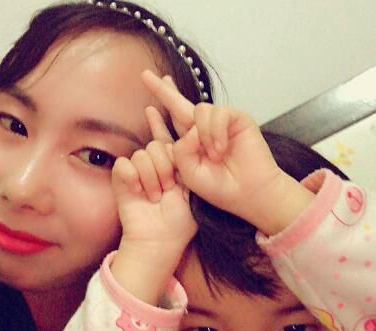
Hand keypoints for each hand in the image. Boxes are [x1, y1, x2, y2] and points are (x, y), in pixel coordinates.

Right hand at [110, 112, 195, 304]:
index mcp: (172, 165)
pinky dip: (135, 179)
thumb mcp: (194, 188)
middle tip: (169, 188)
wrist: (161, 240)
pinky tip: (140, 193)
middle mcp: (154, 165)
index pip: (165, 137)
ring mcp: (136, 171)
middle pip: (157, 145)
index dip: (159, 121)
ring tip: (155, 196)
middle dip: (166, 168)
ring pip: (144, 154)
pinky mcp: (122, 178)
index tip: (155, 103)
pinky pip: (126, 164)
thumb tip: (193, 133)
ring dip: (152, 178)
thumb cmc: (180, 221)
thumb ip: (192, 159)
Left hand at [142, 70, 313, 234]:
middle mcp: (202, 130)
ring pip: (200, 110)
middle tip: (145, 76)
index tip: (147, 82)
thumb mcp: (188, 173)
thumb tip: (190, 128)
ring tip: (214, 156)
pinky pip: (218, 113)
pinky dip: (216, 132)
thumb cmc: (219, 187)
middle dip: (164, 91)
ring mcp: (219, 123)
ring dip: (204, 135)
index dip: (161, 103)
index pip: (171, 119)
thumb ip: (180, 151)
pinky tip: (221, 149)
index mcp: (189, 142)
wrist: (247, 192)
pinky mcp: (236, 118)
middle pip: (179, 104)